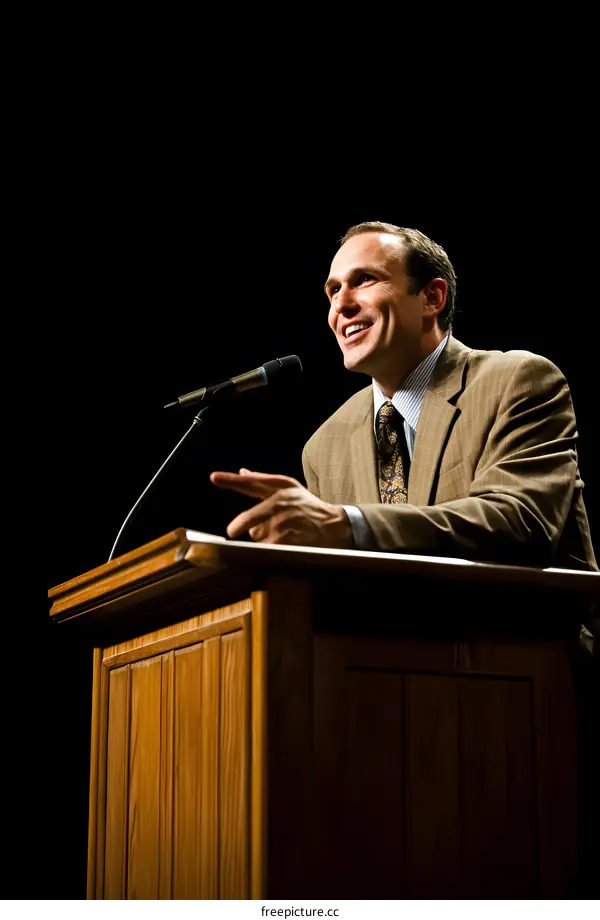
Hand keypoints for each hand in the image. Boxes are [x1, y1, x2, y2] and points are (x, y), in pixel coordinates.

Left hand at [209, 468, 353, 547]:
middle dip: (238, 527)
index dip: (231, 480)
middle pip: (247, 520)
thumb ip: (263, 480)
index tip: (214, 477)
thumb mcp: (290, 487)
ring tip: (277, 534)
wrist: (334, 526)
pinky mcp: (286, 542)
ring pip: (255, 536)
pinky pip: (265, 548)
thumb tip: (242, 471)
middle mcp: (280, 504)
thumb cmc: (309, 506)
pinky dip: (268, 549)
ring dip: (260, 538)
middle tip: (234, 531)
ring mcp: (283, 524)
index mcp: (280, 488)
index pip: (251, 483)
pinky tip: (281, 544)